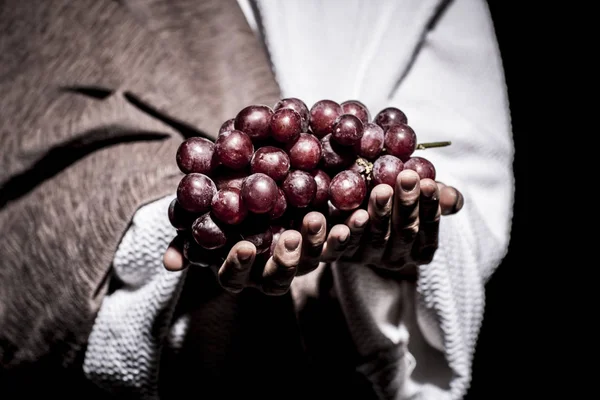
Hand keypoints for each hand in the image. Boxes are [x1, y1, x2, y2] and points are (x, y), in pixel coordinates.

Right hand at [163, 208, 369, 294]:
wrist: (258, 176)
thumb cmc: (222, 198)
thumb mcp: (203, 212)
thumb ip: (188, 235)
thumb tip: (170, 263)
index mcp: (240, 266)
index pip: (235, 276)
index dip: (239, 265)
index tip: (243, 246)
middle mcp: (271, 267)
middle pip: (280, 276)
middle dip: (286, 259)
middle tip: (291, 236)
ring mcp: (301, 256)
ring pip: (315, 260)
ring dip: (325, 244)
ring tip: (335, 224)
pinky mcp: (327, 238)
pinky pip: (342, 239)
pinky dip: (353, 228)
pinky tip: (360, 211)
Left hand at [345, 169, 463, 277]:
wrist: (352, 206)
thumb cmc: (395, 198)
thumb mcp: (418, 196)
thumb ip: (437, 197)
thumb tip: (452, 198)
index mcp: (420, 248)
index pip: (429, 227)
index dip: (429, 206)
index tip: (428, 183)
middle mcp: (396, 258)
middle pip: (405, 231)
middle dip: (407, 204)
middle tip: (406, 178)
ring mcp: (368, 258)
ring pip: (377, 237)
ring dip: (380, 214)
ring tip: (381, 191)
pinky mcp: (339, 256)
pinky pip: (341, 250)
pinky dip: (343, 237)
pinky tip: (348, 220)